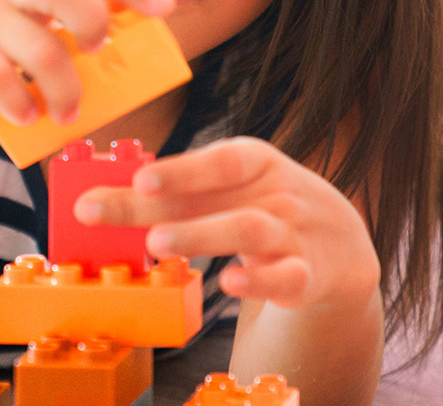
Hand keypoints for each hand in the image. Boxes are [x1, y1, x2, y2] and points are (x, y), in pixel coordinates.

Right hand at [0, 0, 174, 125]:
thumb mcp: (13, 7)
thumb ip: (55, 25)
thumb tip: (117, 66)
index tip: (166, 7)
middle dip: (93, 18)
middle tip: (100, 54)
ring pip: (35, 44)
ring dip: (62, 85)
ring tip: (69, 112)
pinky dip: (17, 101)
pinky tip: (26, 117)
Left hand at [73, 136, 379, 310]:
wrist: (340, 238)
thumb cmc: (262, 202)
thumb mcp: (231, 184)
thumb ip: (177, 190)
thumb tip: (102, 195)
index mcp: (253, 161)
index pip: (217, 161)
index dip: (179, 169)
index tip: (139, 178)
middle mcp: (273, 193)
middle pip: (214, 198)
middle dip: (156, 207)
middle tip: (104, 213)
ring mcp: (291, 234)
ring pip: (248, 231)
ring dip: (200, 235)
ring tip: (157, 243)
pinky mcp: (306, 276)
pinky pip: (286, 277)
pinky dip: (258, 281)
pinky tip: (228, 282)